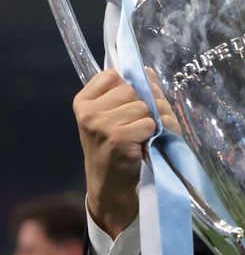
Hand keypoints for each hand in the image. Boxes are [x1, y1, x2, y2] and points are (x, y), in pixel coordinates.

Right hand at [73, 68, 177, 236]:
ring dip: (147, 123)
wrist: (111, 185)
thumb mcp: (115, 116)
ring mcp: (100, 124)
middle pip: (131, 90)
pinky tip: (140, 146)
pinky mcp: (117, 138)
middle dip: (141, 107)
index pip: (113, 75)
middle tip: (135, 127)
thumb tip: (148, 70)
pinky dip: (150, 134)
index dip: (127, 90)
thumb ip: (130, 92)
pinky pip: (148, 123)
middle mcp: (87, 111)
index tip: (124, 108)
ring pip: (142, 107)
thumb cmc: (115, 148)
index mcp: (83, 101)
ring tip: (137, 137)